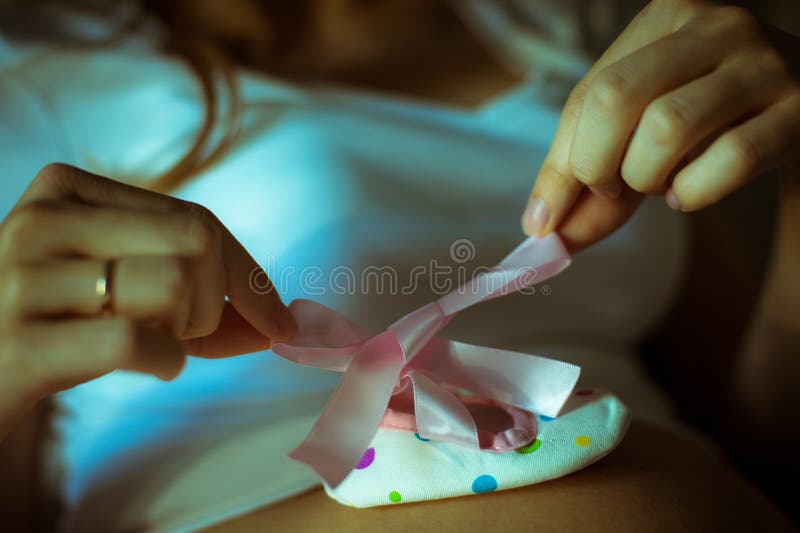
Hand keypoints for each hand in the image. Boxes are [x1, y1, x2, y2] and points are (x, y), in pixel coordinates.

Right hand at [0, 164, 295, 438]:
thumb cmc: (63, 328)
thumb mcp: (127, 293)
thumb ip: (206, 299)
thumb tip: (286, 324)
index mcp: (67, 189)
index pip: (197, 219)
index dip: (250, 275)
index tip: (282, 320)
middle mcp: (41, 219)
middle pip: (197, 242)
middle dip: (214, 301)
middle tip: (184, 331)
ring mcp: (23, 277)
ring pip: (176, 284)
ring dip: (186, 331)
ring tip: (154, 344)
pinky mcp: (18, 343)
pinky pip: (139, 340)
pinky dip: (166, 361)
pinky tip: (148, 365)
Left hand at [522, 0, 799, 250]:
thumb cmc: (706, 118)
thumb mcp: (639, 130)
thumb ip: (588, 171)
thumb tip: (541, 230)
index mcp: (666, 18)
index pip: (588, 93)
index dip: (559, 166)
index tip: (545, 220)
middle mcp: (716, 27)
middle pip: (615, 99)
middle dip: (596, 166)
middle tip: (611, 189)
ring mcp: (764, 64)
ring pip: (668, 127)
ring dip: (647, 178)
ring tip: (659, 184)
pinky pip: (730, 159)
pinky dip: (696, 191)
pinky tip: (692, 191)